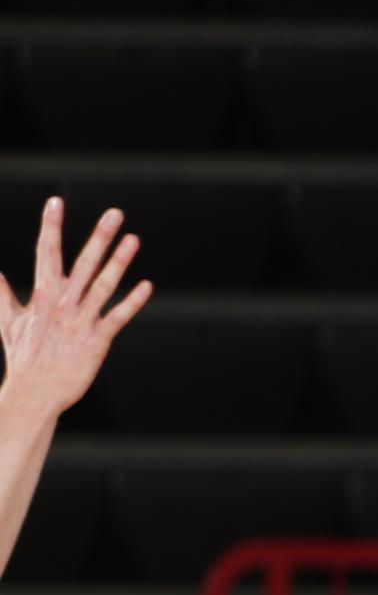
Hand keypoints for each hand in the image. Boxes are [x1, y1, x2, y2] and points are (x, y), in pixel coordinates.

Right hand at [0, 197, 151, 418]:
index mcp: (41, 295)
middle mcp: (62, 303)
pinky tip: (147, 285)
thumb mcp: (9, 323)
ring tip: (134, 239)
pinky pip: (117, 317)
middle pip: (81, 262)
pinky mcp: (97, 340)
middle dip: (98, 236)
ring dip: (119, 262)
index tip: (56, 202)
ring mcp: (80, 321)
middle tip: (115, 213)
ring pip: (102, 284)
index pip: (46, 252)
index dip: (51, 226)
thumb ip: (3, 296)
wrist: (34, 392)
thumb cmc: (24, 359)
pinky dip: (132, 301)